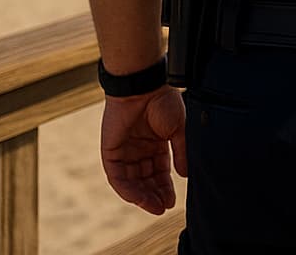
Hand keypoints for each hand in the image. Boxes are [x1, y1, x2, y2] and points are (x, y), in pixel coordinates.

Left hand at [100, 87, 186, 214]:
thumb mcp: (178, 129)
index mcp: (156, 143)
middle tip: (163, 207)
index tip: (172, 202)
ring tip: (154, 207)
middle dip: (154, 195)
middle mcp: (139, 150)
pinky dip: (127, 189)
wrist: (144, 87)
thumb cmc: (163, 102)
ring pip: (132, 181)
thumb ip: (180, 152)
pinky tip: (139, 198)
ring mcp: (124, 151)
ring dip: (142, 196)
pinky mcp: (111, 152)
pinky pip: (117, 176)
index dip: (165, 187)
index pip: (160, 172)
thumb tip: (185, 175)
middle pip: (145, 179)